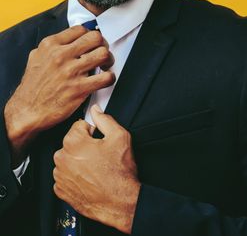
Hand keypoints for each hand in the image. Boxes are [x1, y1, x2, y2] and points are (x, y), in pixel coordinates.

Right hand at [4, 26, 114, 165]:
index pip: (80, 29)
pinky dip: (110, 77)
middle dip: (102, 44)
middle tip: (101, 52)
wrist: (27, 111)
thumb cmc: (32, 87)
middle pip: (95, 38)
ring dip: (108, 59)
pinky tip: (105, 79)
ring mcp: (71, 72)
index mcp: (51, 45)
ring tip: (105, 65)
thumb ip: (52, 47)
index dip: (89, 35)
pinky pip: (106, 77)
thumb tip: (69, 39)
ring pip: (103, 54)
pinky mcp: (80, 89)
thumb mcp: (36, 58)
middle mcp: (61, 55)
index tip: (91, 42)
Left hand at [53, 105, 140, 233]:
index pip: (78, 126)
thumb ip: (105, 119)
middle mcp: (62, 158)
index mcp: (73, 142)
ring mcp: (60, 175)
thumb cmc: (119, 173)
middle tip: (99, 155)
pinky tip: (88, 178)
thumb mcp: (119, 137)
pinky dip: (74, 176)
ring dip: (78, 161)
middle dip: (84, 146)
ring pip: (67, 159)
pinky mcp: (60, 190)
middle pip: (71, 142)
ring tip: (95, 168)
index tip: (99, 140)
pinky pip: (64, 175)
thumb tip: (96, 111)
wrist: (119, 202)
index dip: (92, 132)